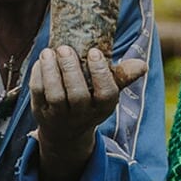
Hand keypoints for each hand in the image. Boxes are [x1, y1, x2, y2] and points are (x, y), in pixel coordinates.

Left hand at [30, 45, 146, 161]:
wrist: (66, 132)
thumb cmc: (91, 101)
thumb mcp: (108, 93)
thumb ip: (122, 77)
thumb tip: (142, 65)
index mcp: (103, 107)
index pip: (106, 93)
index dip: (101, 73)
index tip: (95, 52)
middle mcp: (81, 114)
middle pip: (77, 95)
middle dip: (71, 69)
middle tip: (66, 48)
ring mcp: (59, 116)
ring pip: (54, 95)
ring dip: (51, 71)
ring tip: (49, 52)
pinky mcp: (40, 112)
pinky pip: (38, 93)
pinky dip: (38, 75)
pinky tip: (41, 60)